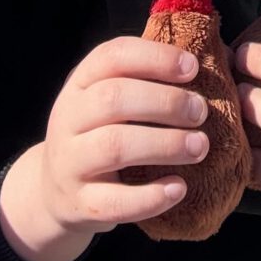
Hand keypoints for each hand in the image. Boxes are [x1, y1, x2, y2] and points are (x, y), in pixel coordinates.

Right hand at [0, 37, 209, 260]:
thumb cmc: (100, 133)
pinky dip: (151, 196)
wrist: (56, 193)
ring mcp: (69, 163)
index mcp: (80, 83)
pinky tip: (179, 188)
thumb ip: (143, 79)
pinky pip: (116, 202)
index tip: (193, 67)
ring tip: (200, 146)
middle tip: (201, 111)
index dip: (154, 58)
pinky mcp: (80, 204)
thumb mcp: (107, 99)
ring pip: (114, 146)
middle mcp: (68, 118)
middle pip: (113, 99)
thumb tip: (204, 59)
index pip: (112, 56)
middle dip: (165, 102)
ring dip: (165, 144)